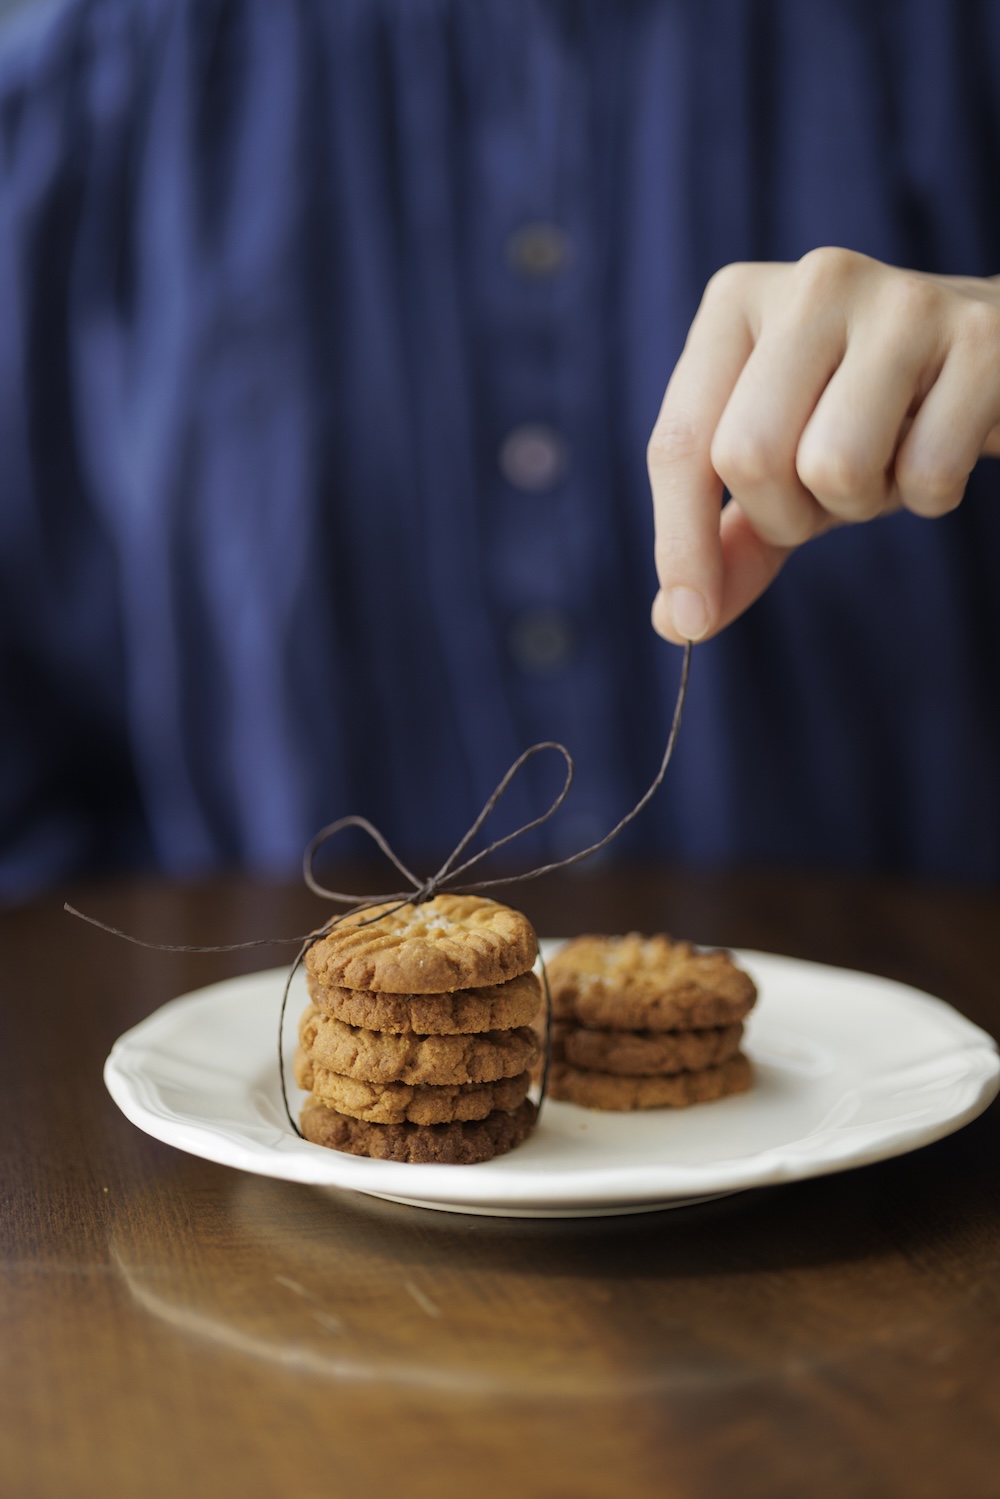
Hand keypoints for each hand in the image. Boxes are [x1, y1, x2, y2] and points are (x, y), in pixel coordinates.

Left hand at [648, 248, 999, 642]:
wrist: (990, 359)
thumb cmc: (864, 416)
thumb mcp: (780, 471)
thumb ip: (726, 543)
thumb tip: (679, 622)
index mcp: (736, 304)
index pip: (678, 442)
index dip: (681, 544)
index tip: (689, 620)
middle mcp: (811, 283)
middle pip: (747, 456)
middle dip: (785, 515)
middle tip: (825, 495)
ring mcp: (901, 300)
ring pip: (834, 465)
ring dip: (862, 503)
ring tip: (888, 459)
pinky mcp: (981, 338)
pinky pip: (926, 473)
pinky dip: (931, 495)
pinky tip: (940, 444)